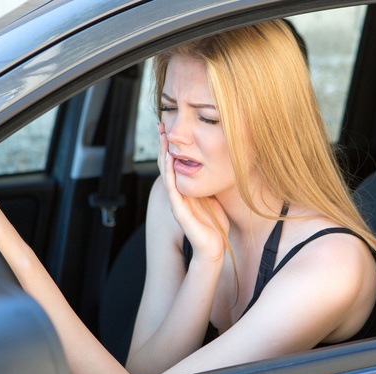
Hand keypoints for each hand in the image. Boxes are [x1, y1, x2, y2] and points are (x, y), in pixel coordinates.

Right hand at [157, 123, 228, 264]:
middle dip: (163, 144)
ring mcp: (176, 202)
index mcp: (183, 190)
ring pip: (166, 173)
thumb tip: (212, 164)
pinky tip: (168, 159)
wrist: (213, 247)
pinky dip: (169, 173)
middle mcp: (177, 194)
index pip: (173, 164)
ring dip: (163, 154)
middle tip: (161, 125)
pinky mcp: (179, 210)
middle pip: (165, 165)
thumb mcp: (211, 196)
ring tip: (162, 137)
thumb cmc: (214, 224)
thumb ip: (207, 182)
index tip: (170, 129)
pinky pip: (172, 188)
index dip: (170, 146)